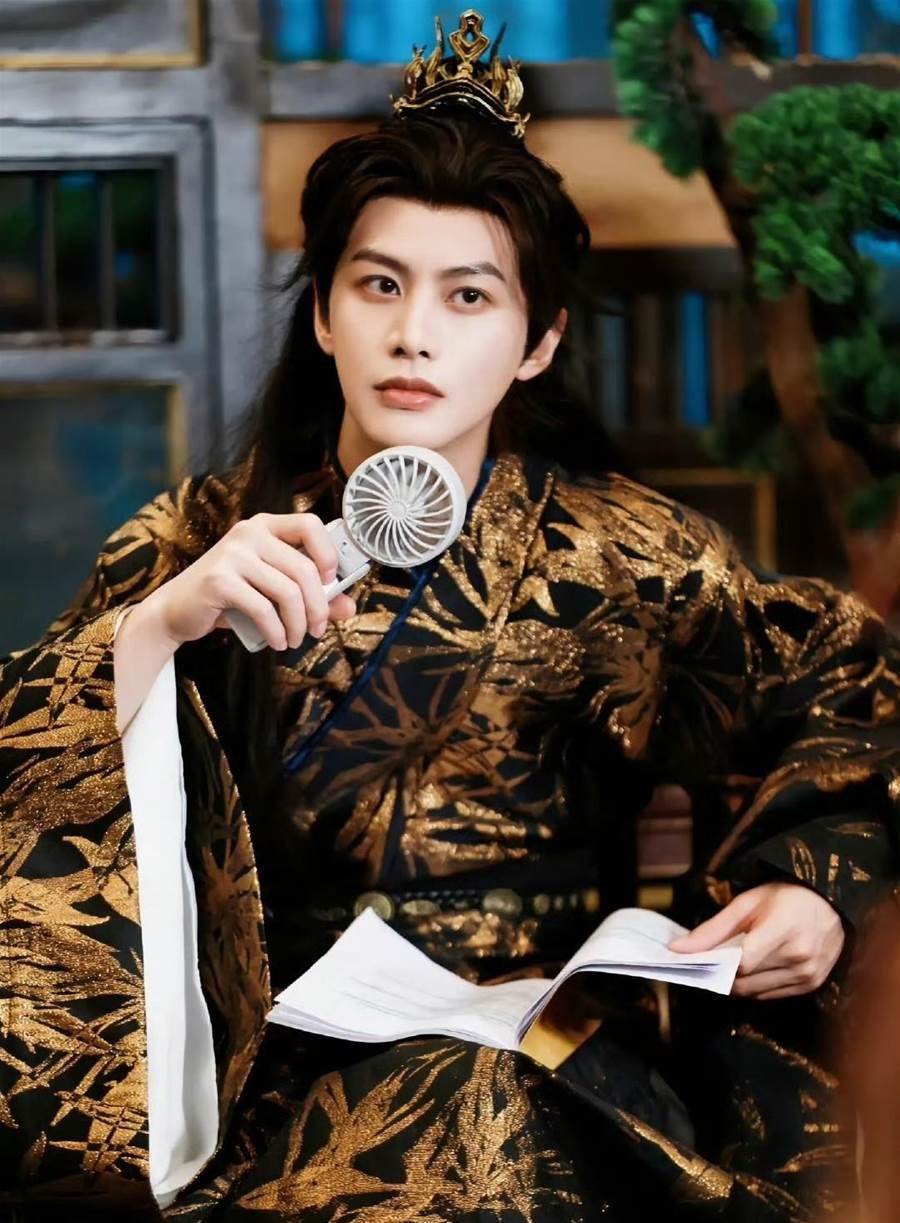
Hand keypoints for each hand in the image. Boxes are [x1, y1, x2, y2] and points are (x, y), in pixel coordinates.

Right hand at [148, 512, 356, 651]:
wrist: (176, 609)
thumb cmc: (230, 597)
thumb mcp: (271, 592)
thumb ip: (312, 596)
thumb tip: (350, 607)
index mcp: (265, 526)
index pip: (310, 523)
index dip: (328, 553)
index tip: (330, 582)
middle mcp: (249, 533)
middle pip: (304, 568)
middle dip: (318, 607)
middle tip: (316, 630)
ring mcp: (233, 554)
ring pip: (287, 591)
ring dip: (298, 623)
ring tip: (294, 640)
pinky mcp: (219, 580)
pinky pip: (263, 608)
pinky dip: (276, 631)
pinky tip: (277, 642)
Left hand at [669, 882, 844, 999]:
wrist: (831, 902)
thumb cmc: (786, 896)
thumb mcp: (746, 903)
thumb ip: (712, 929)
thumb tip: (677, 949)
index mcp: (783, 930)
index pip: (742, 963)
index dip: (715, 965)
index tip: (694, 961)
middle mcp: (799, 958)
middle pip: (745, 982)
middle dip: (719, 975)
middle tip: (705, 964)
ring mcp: (808, 975)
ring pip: (756, 993)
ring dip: (736, 984)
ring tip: (726, 965)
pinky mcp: (812, 985)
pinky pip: (772, 996)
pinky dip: (755, 987)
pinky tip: (750, 971)